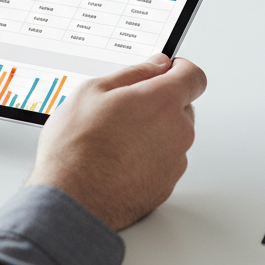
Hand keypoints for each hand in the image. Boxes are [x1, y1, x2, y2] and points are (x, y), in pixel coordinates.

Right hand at [25, 53, 204, 230]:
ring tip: (116, 139)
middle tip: (126, 108)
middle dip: (161, 103)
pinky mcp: (166, 186)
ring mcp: (174, 162)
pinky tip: (119, 160)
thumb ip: (133, 73)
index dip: (180, 70)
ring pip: (173, 136)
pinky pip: (165, 162)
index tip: (166, 71)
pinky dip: (149, 158)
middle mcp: (177, 131)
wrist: (71, 199)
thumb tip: (156, 65)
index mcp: (163, 101)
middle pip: (183, 107)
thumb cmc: (76, 146)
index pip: (193, 76)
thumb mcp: (93, 91)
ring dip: (154, 132)